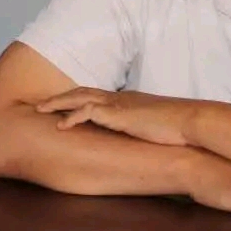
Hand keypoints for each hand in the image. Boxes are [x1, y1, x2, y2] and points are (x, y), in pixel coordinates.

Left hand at [36, 88, 197, 145]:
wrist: (190, 121)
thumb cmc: (177, 127)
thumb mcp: (153, 126)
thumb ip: (140, 129)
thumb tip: (137, 138)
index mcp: (125, 101)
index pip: (94, 95)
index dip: (76, 99)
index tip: (61, 104)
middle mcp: (118, 98)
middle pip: (81, 91)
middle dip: (59, 97)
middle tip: (40, 104)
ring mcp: (117, 104)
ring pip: (78, 97)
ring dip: (57, 103)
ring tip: (39, 110)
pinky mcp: (119, 114)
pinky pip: (88, 112)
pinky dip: (72, 117)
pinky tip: (60, 126)